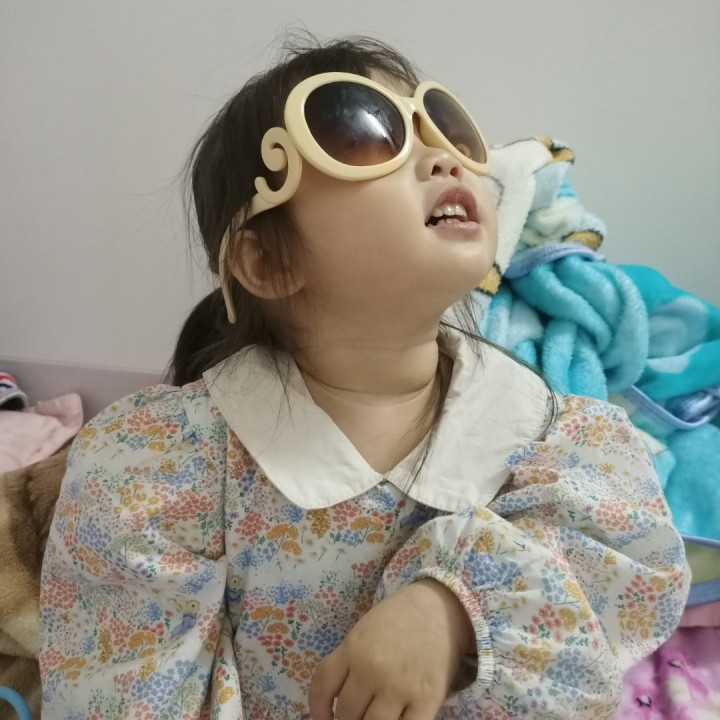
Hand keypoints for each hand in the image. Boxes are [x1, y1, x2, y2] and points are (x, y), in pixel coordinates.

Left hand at [308, 578, 473, 719]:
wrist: (440, 608)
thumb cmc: (398, 619)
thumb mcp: (363, 631)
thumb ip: (348, 663)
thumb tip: (333, 703)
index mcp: (353, 648)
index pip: (322, 688)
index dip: (317, 709)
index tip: (322, 718)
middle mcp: (372, 669)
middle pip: (346, 713)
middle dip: (346, 719)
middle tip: (355, 715)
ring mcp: (400, 687)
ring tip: (373, 717)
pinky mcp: (427, 700)